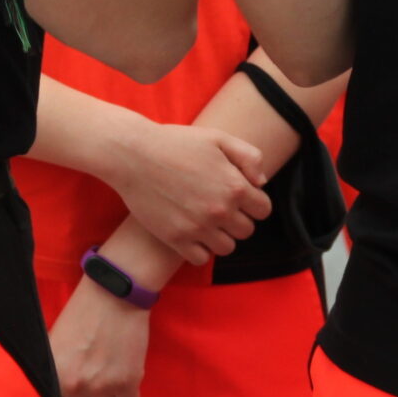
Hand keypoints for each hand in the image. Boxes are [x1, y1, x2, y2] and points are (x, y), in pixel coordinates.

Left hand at [48, 274, 151, 396]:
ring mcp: (101, 386)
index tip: (80, 387)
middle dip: (93, 391)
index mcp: (54, 375)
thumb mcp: (56, 343)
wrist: (114, 294)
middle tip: (98, 365)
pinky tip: (126, 370)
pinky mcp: (127, 383)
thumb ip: (56, 372)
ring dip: (112, 390)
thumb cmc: (83, 312)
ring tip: (113, 362)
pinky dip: (130, 392)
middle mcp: (75, 385)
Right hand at [103, 122, 269, 265]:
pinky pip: (201, 258)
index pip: (263, 210)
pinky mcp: (176, 239)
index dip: (254, 202)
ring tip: (206, 220)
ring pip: (226, 248)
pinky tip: (191, 232)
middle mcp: (220, 211)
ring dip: (221, 236)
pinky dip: (199, 249)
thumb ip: (249, 156)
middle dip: (237, 219)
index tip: (240, 197)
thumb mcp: (218, 138)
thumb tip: (261, 183)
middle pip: (246, 230)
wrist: (133, 155)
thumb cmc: (176, 143)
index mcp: (235, 186)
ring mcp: (198, 228)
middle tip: (220, 206)